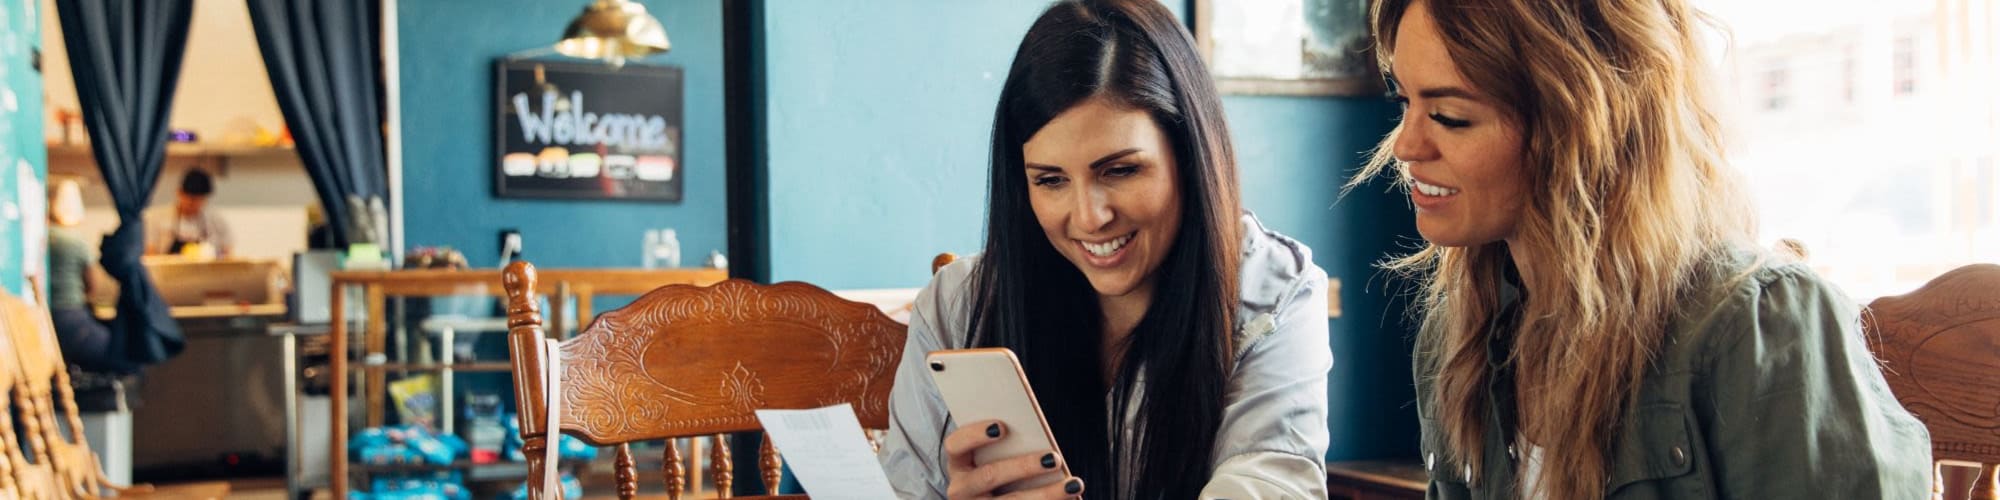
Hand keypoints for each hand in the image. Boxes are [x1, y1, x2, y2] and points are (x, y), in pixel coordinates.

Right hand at [943, 420, 1084, 498]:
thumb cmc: (999, 468)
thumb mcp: (994, 457)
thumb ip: (1008, 443)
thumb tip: (1038, 433)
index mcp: (958, 463)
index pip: (956, 444)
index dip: (975, 434)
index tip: (1001, 427)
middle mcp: (961, 489)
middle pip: (989, 476)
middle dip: (1023, 466)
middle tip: (1053, 459)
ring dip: (1045, 494)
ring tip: (1074, 485)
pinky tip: (1072, 498)